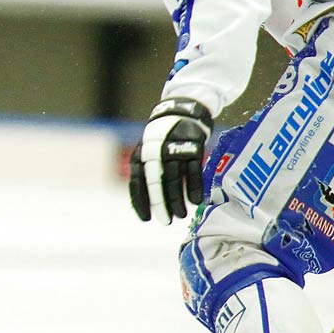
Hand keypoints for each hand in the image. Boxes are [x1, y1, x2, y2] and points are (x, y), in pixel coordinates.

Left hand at [129, 98, 212, 223]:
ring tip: (181, 215)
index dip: (141, 202)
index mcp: (140, 156)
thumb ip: (146, 172)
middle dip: (160, 204)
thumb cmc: (162, 138)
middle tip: (166, 221)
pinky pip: (193, 171)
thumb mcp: (147, 151)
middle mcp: (154, 154)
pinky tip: (196, 201)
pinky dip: (194, 187)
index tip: (145, 219)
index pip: (137, 183)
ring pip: (174, 180)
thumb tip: (144, 201)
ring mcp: (173, 150)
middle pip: (156, 183)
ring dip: (177, 200)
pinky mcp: (192, 148)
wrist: (181, 111)